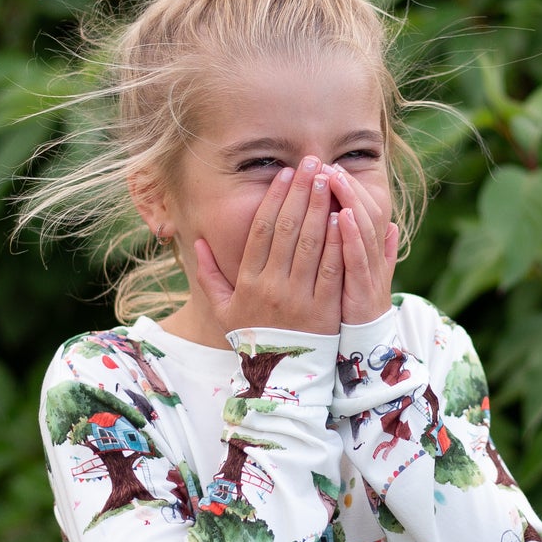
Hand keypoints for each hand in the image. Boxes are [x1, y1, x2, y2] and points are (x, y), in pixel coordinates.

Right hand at [191, 156, 343, 336]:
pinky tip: (344, 215)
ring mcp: (299, 297)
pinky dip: (338, 240)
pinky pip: (331, 268)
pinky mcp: (324, 309)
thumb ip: (208, 276)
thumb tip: (197, 243)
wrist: (281, 378)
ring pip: (311, 243)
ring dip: (320, 207)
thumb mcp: (223, 310)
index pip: (262, 231)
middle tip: (312, 163)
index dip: (274, 199)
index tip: (285, 174)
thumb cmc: (254, 338)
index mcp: (248, 282)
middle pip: (288, 229)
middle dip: (301, 193)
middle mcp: (272, 286)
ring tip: (329, 179)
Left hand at [325, 163, 398, 324]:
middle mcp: (373, 256)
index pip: (362, 209)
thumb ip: (379, 251)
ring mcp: (369, 272)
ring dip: (349, 201)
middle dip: (346, 187)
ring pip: (363, 229)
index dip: (349, 188)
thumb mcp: (367, 275)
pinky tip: (343, 216)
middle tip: (326, 164)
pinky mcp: (361, 289)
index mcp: (371, 250)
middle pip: (363, 212)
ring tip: (333, 178)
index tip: (331, 167)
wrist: (367, 345)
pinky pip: (357, 259)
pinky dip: (352, 236)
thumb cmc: (360, 307)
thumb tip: (392, 227)